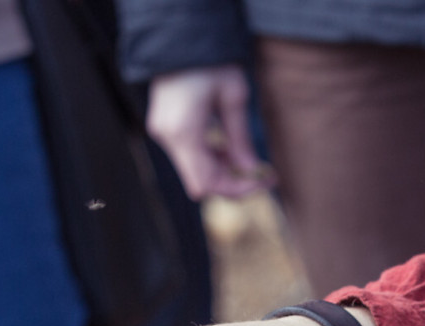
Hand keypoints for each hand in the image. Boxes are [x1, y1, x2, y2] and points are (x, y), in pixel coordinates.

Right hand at [146, 66, 269, 198]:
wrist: (182, 37)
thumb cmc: (210, 62)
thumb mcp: (233, 98)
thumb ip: (241, 139)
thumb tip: (252, 171)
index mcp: (183, 132)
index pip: (207, 183)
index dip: (235, 190)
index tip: (261, 183)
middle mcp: (167, 137)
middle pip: (200, 182)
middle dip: (231, 182)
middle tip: (261, 172)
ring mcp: (163, 133)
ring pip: (194, 170)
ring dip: (222, 169)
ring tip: (244, 153)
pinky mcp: (165, 127)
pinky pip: (189, 156)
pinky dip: (210, 157)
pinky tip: (225, 145)